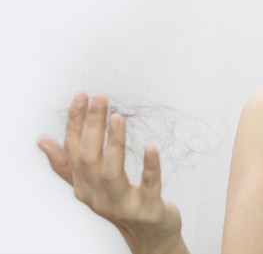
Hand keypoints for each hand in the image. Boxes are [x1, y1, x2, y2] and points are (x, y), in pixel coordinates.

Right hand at [38, 92, 183, 253]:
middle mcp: (98, 196)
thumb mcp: (92, 185)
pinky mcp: (147, 209)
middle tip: (100, 99)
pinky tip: (151, 147)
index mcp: (83, 186)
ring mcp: (122, 204)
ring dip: (114, 143)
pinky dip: (149, 166)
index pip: (74, 150)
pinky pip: (148, 186)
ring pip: (111, 173)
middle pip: (89, 159)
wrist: (150, 236)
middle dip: (93, 126)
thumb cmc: (122, 204)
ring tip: (117, 118)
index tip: (81, 95)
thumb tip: (42, 141)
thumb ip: (68, 164)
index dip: (76, 122)